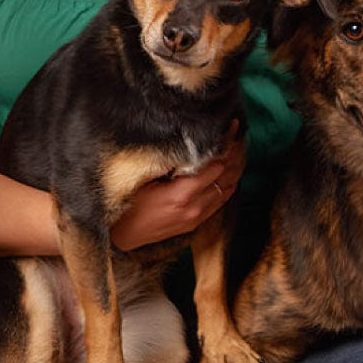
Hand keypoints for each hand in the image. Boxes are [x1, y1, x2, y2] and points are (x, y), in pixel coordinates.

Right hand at [110, 128, 244, 250]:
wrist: (122, 234)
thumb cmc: (128, 203)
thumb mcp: (144, 178)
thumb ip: (168, 162)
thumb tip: (189, 144)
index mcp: (181, 194)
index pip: (215, 166)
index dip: (224, 146)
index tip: (229, 128)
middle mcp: (195, 208)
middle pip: (226, 176)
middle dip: (234, 154)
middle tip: (239, 134)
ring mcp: (197, 217)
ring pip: (227, 189)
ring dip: (235, 169)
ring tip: (239, 149)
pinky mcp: (196, 222)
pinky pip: (221, 201)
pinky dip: (229, 184)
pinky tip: (231, 173)